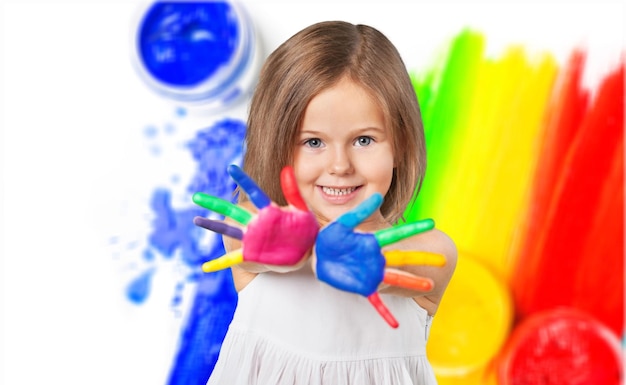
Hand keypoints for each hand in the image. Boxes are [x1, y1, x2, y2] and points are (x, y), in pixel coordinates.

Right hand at [192, 165, 318, 271]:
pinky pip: (231, 260)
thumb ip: (294, 192)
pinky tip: (205, 268)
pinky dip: (218, 264)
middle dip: (214, 203)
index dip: (243, 180)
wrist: (303, 255)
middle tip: (196, 196)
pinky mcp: (250, 254)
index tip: (231, 168)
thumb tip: (286, 169)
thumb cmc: (304, 232)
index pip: (255, 192)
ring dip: (212, 225)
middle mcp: (256, 223)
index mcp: (269, 212)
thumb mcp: (303, 212)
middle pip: (232, 211)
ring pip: (227, 230)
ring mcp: (251, 239)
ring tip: (196, 220)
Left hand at [314, 193, 445, 327]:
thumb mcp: (343, 223)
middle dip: (422, 258)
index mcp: (373, 241)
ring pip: (396, 278)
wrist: (322, 257)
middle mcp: (378, 258)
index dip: (413, 228)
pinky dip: (385, 313)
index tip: (431, 223)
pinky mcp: (363, 287)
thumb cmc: (333, 239)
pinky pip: (376, 302)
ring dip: (412, 282)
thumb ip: (359, 212)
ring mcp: (373, 273)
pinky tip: (394, 324)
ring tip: (430, 285)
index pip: (397, 233)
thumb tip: (377, 196)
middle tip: (443, 260)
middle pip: (403, 257)